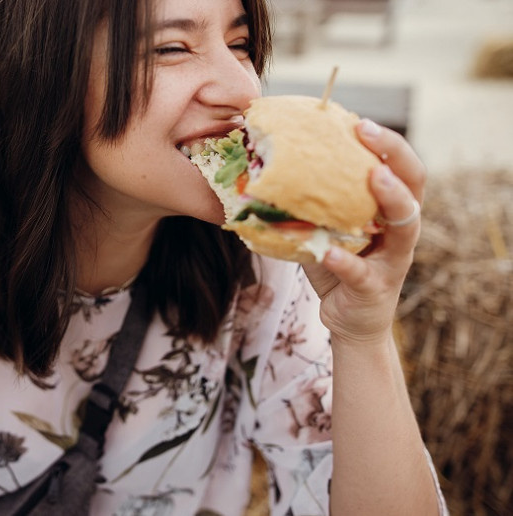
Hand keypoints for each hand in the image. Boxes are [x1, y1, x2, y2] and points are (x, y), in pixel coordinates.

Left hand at [303, 119, 424, 346]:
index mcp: (390, 210)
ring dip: (391, 198)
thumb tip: (263, 166)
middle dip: (394, 155)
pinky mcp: (376, 288)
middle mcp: (402, 230)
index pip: (400, 167)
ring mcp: (393, 260)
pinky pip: (362, 272)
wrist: (349, 320)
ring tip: (374, 178)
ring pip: (405, 226)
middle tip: (367, 131)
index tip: (358, 121)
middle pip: (414, 185)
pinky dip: (344, 261)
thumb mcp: (324, 228)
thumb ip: (310, 201)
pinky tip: (327, 252)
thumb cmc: (337, 265)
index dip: (386, 142)